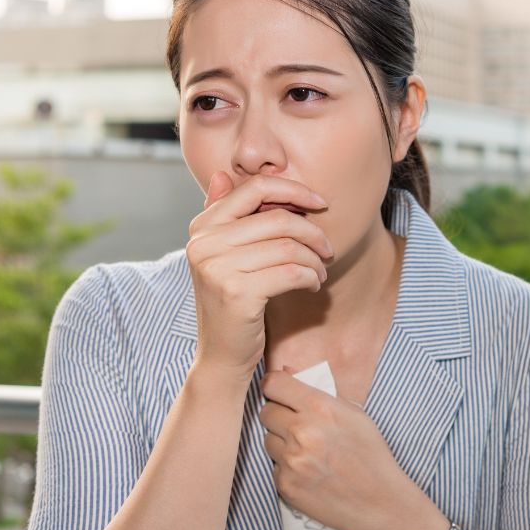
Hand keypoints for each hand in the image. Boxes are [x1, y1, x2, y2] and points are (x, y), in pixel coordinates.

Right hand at [185, 172, 332, 381]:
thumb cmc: (233, 301)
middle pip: (278, 219)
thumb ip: (227, 216)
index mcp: (201, 227)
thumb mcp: (225, 255)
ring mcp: (217, 268)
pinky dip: (311, 276)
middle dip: (313, 232)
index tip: (320, 202)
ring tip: (321, 271)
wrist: (222, 355)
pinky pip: (292, 272)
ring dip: (316, 259)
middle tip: (328, 249)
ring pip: (289, 247)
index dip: (294, 190)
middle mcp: (203, 244)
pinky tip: (313, 284)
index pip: (254, 188)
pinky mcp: (237, 293)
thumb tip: (225, 173)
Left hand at [259, 370, 449, 529]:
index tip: (278, 391)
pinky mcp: (284, 484)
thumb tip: (288, 372)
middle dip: (279, 415)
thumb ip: (320, 394)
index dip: (275, 386)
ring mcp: (291, 460)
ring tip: (308, 450)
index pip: (274, 385)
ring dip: (282, 442)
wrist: (377, 501)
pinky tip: (309, 470)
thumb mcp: (354, 414)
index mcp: (320, 408)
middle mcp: (301, 431)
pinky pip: (274, 466)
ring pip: (268, 439)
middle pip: (267, 412)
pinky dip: (287, 466)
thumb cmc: (370, 454)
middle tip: (297, 424)